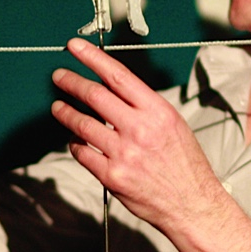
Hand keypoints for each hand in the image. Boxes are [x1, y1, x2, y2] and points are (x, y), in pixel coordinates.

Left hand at [50, 38, 227, 233]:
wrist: (192, 204)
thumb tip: (113, 90)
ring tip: (58, 107)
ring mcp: (124, 154)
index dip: (92, 58)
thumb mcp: (172, 124)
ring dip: (66, 113)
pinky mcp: (112, 176)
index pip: (118, 76)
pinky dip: (75, 144)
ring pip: (82, 125)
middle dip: (71, 82)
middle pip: (94, 96)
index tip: (75, 47)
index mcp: (157, 111)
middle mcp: (140, 129)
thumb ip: (143, 107)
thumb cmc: (185, 164)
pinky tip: (75, 140)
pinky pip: (82, 153)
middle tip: (59, 76)